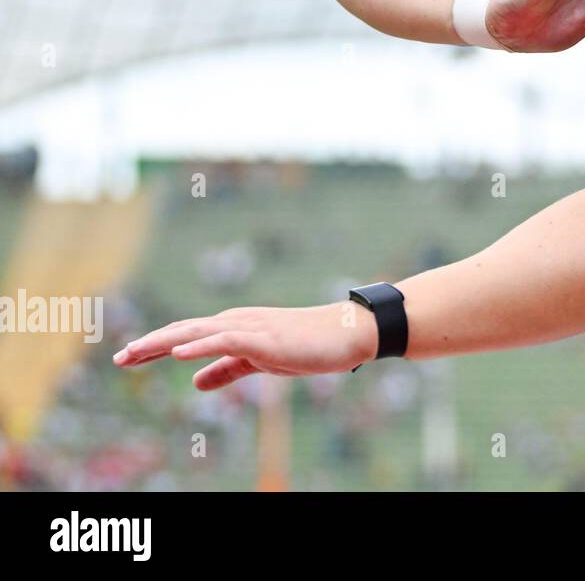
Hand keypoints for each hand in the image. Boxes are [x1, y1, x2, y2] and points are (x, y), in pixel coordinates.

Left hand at [112, 302, 379, 390]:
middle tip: (118, 359)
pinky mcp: (264, 337)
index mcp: (233, 328)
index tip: (127, 357)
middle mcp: (236, 322)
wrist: (346, 334)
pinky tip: (179, 352)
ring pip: (197, 331)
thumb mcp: (260, 361)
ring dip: (164, 341)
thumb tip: (196, 383)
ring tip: (135, 352)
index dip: (155, 346)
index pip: (186, 335)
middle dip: (149, 345)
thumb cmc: (307, 346)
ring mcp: (250, 327)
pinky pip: (226, 340)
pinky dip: (200, 344)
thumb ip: (228, 369)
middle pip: (183, 330)